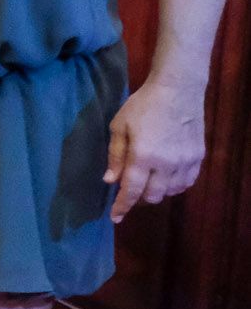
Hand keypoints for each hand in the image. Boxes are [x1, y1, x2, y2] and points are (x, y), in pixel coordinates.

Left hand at [106, 77, 206, 221]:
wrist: (178, 90)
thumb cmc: (143, 106)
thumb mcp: (119, 127)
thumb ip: (115, 156)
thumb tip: (110, 181)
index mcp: (143, 157)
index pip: (131, 191)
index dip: (122, 206)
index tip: (115, 218)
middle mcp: (167, 164)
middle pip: (153, 196)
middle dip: (138, 199)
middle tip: (129, 192)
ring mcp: (185, 162)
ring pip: (171, 192)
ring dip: (157, 192)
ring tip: (147, 183)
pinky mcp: (198, 157)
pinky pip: (186, 182)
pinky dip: (174, 186)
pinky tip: (166, 179)